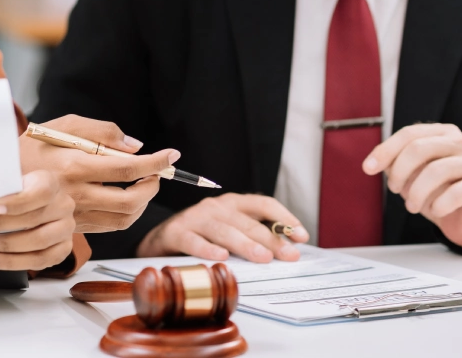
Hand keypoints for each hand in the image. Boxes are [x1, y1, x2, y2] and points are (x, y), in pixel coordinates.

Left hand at [0, 169, 75, 270]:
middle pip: (34, 219)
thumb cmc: (21, 194)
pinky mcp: (63, 249)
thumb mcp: (13, 184)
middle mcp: (63, 206)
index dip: (16, 202)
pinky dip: (15, 263)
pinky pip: (41, 261)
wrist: (39, 205)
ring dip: (8, 248)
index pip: (40, 192)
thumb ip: (2, 191)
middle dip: (1, 226)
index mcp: (51, 184)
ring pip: (39, 243)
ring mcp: (66, 229)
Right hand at [20, 115, 179, 231]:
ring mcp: (74, 213)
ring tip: (145, 185)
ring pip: (124, 219)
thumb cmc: (32, 145)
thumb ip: (101, 131)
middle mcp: (75, 193)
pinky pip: (109, 227)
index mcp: (74, 165)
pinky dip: (127, 214)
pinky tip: (127, 198)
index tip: (172, 155)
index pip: (127, 168)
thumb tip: (135, 146)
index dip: (155, 163)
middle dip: (153, 186)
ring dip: (143, 203)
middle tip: (158, 173)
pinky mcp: (72, 226)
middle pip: (130, 200)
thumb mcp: (62, 125)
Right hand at [135, 193, 309, 262]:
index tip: (302, 236)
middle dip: (271, 239)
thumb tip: (287, 250)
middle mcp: (216, 207)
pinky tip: (221, 258)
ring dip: (246, 244)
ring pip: (225, 230)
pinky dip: (208, 249)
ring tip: (263, 258)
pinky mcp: (177, 231)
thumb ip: (252, 236)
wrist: (159, 239)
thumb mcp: (228, 231)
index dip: (285, 218)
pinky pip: (194, 240)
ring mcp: (196, 217)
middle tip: (288, 255)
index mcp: (233, 204)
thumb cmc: (200, 236)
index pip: (263, 204)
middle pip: (248, 221)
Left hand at [363, 123, 461, 249]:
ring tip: (412, 206)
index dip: (385, 150)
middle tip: (396, 190)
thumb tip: (374, 163)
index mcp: (443, 133)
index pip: (409, 134)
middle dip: (400, 172)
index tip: (368, 168)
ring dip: (417, 193)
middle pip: (420, 148)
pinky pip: (456, 192)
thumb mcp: (413, 175)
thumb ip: (397, 164)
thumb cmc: (439, 192)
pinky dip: (439, 205)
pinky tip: (436, 211)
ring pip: (436, 171)